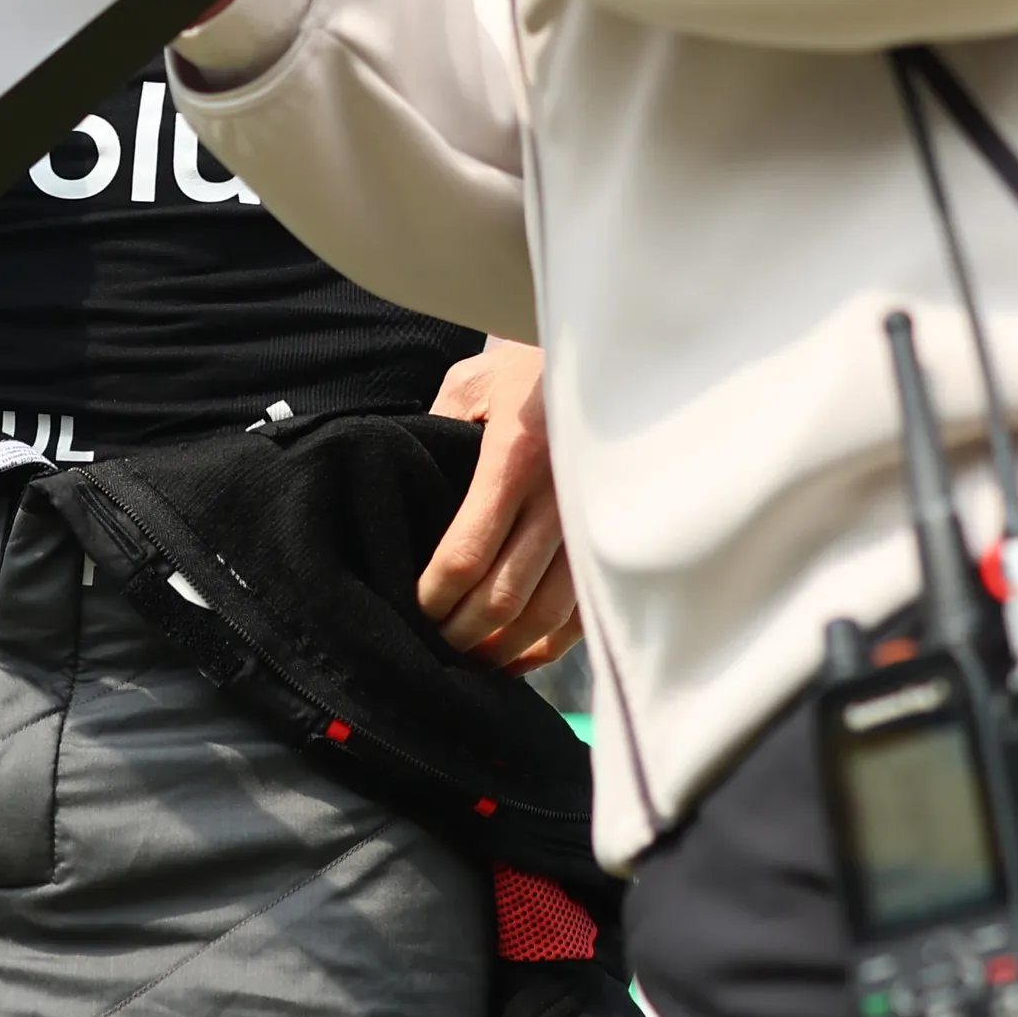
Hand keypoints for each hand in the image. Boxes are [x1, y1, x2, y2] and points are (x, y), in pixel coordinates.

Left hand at [418, 344, 580, 671]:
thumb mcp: (471, 386)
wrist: (606, 354)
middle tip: (430, 648)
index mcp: (515, 456)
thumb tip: (406, 494)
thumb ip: (438, 435)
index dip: (434, 597)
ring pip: (546, 616)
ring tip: (467, 662)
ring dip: (503, 650)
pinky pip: (584, 612)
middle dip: (462, 634)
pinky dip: (549, 646)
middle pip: (504, 596)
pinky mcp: (611, 538)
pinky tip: (518, 656)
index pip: (466, 552)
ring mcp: (591, 523)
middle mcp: (559, 496)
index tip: (412, 610)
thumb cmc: (527, 367)